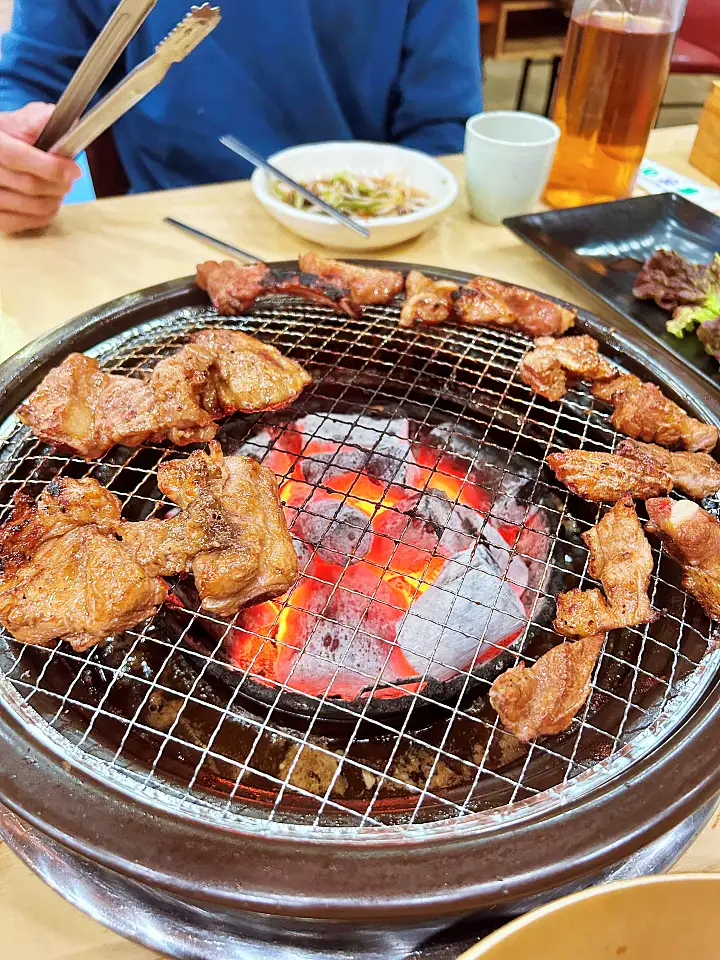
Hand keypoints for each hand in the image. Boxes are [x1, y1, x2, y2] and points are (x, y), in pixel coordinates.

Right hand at [0, 103, 81, 233]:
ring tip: (60, 190)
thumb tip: (63, 119)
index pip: (19, 158)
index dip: (52, 167)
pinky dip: (45, 216)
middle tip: (69, 180)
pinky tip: (50, 204)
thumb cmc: (3, 138)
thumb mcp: (14, 123)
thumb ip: (37, 120)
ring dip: (55, 200)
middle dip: (58, 184)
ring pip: (32, 207)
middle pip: (30, 186)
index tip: (74, 170)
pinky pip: (25, 223)